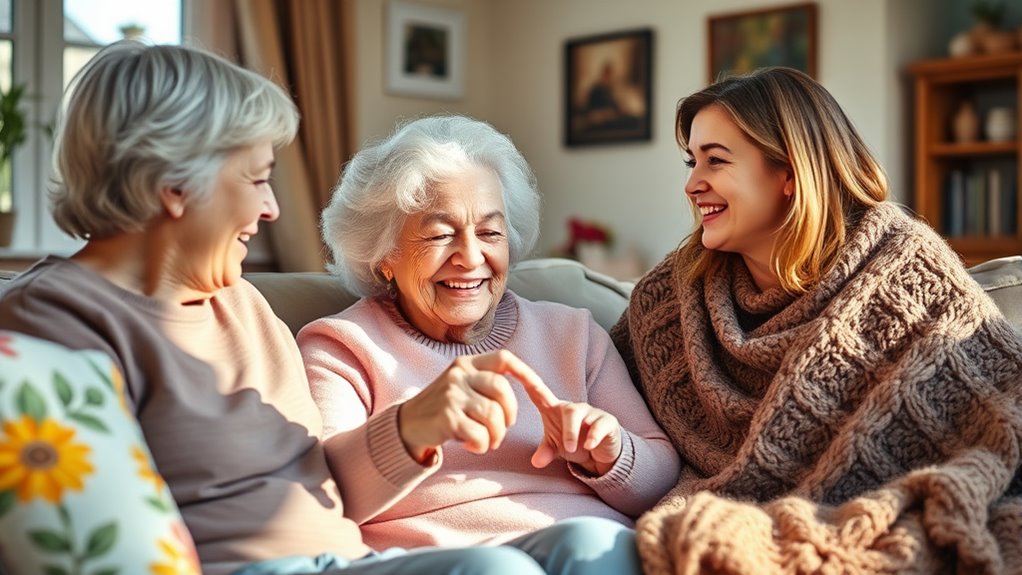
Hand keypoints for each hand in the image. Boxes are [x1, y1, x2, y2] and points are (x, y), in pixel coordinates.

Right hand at [398, 350, 535, 462]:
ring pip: (493, 415)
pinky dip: (482, 445)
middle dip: (510, 414)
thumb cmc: (444, 407)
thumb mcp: (461, 384)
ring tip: (488, 441)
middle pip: (503, 390)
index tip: (537, 386)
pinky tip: (472, 445)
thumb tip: (525, 383)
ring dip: (496, 435)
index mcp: (466, 363)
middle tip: (503, 427)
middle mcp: (459, 375)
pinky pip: (479, 434)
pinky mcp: (446, 418)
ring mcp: (451, 395)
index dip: (525, 371)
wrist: (408, 424)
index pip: (503, 358)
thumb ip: (484, 381)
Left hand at [515, 366, 623, 475]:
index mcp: (555, 409)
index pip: (538, 391)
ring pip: (579, 413)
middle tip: (565, 448)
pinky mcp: (607, 422)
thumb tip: (536, 462)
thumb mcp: (556, 447)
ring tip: (572, 449)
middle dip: (566, 430)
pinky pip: (601, 424)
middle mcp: (573, 408)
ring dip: (573, 433)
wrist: (601, 452)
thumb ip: (545, 452)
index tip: (509, 369)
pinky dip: (594, 436)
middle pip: (567, 409)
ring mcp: (591, 413)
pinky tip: (590, 446)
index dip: (525, 379)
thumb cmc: (574, 442)